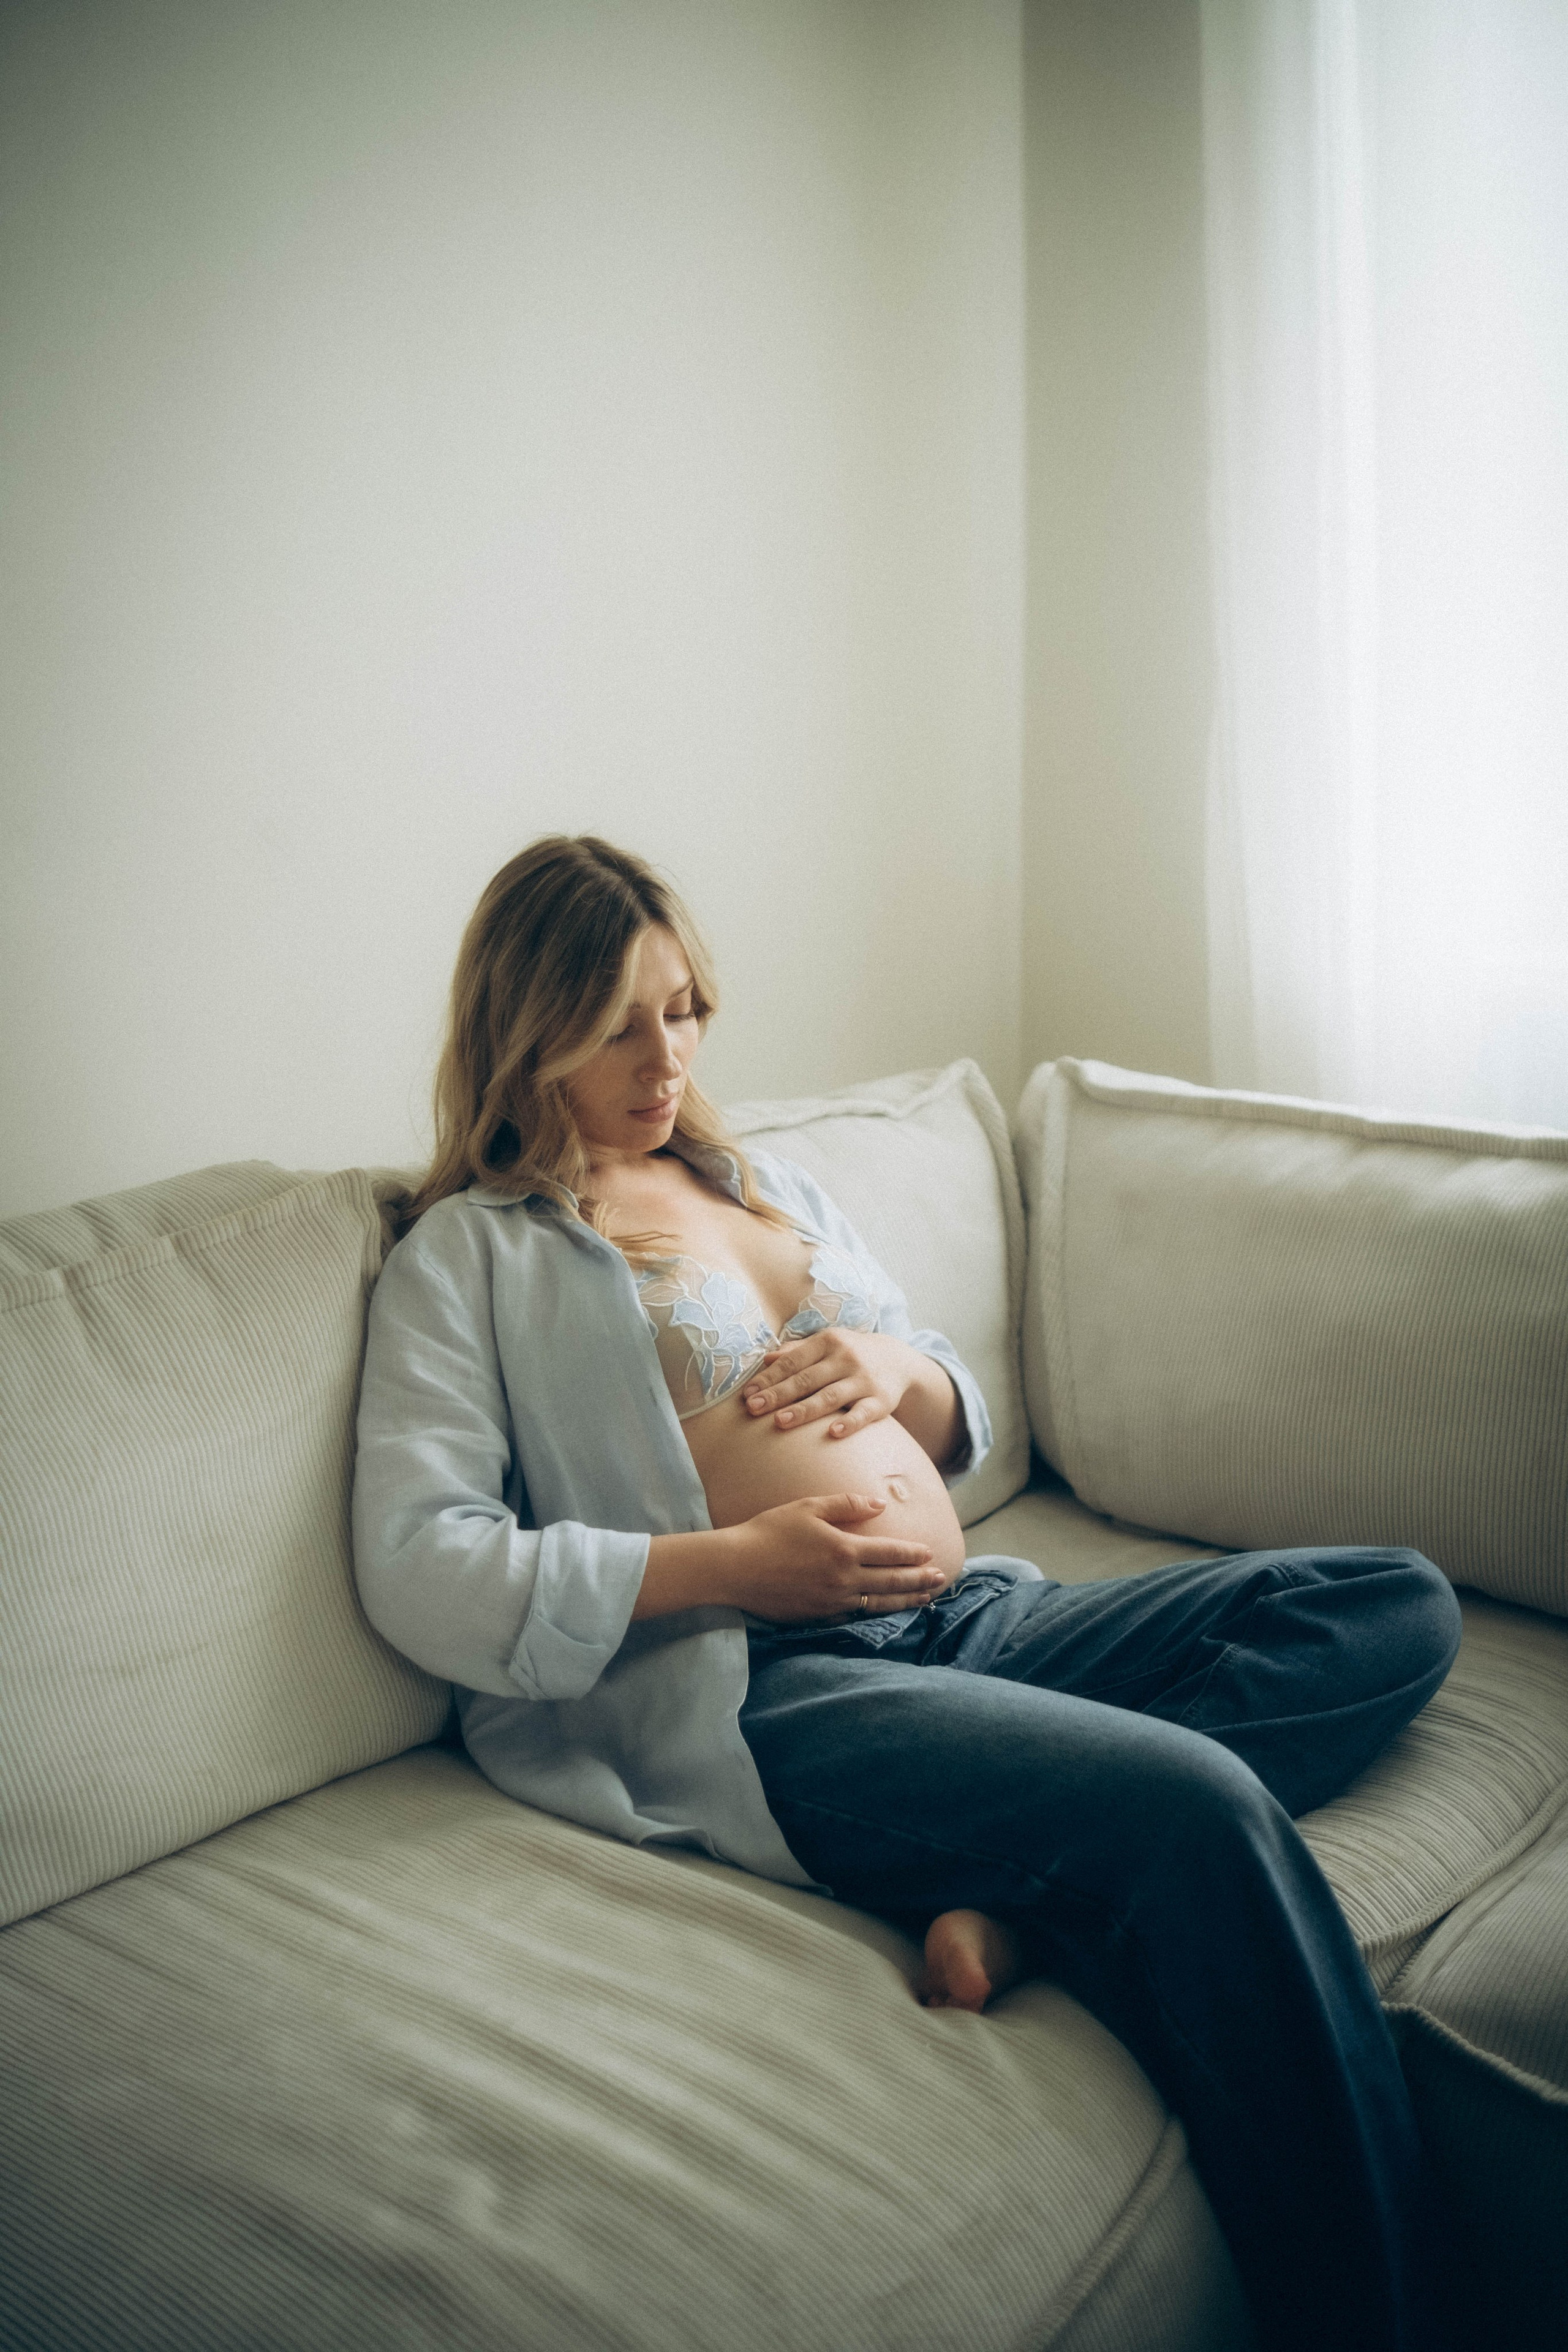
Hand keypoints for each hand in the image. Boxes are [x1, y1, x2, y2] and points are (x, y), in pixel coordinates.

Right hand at [729, 1492, 944, 1621]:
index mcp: (844, 1549)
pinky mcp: (818, 1616)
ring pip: (878, 1603)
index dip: (913, 1554)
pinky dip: (873, 1612)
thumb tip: (879, 1505)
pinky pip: (854, 1615)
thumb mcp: (808, 1507)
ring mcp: (832, 1601)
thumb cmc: (769, 1531)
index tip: (929, 1554)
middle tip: (940, 1579)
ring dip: (905, 1601)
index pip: (890, 1553)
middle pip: (892, 1581)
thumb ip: (846, 1505)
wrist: (735, 1568)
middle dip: (919, 1580)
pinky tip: (883, 1610)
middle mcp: (843, 1579)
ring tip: (924, 1599)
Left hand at [742, 1329, 919, 1439]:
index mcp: (828, 1342)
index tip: (747, 1394)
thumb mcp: (827, 1345)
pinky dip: (850, 1422)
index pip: (792, 1361)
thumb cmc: (850, 1354)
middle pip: (807, 1379)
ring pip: (830, 1396)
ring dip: (805, 1409)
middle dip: (779, 1394)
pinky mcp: (881, 1401)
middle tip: (753, 1409)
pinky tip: (834, 1432)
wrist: (899, 1360)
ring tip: (780, 1421)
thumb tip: (765, 1360)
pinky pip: (864, 1413)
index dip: (769, 1378)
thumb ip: (796, 1352)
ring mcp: (864, 1380)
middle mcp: (845, 1358)